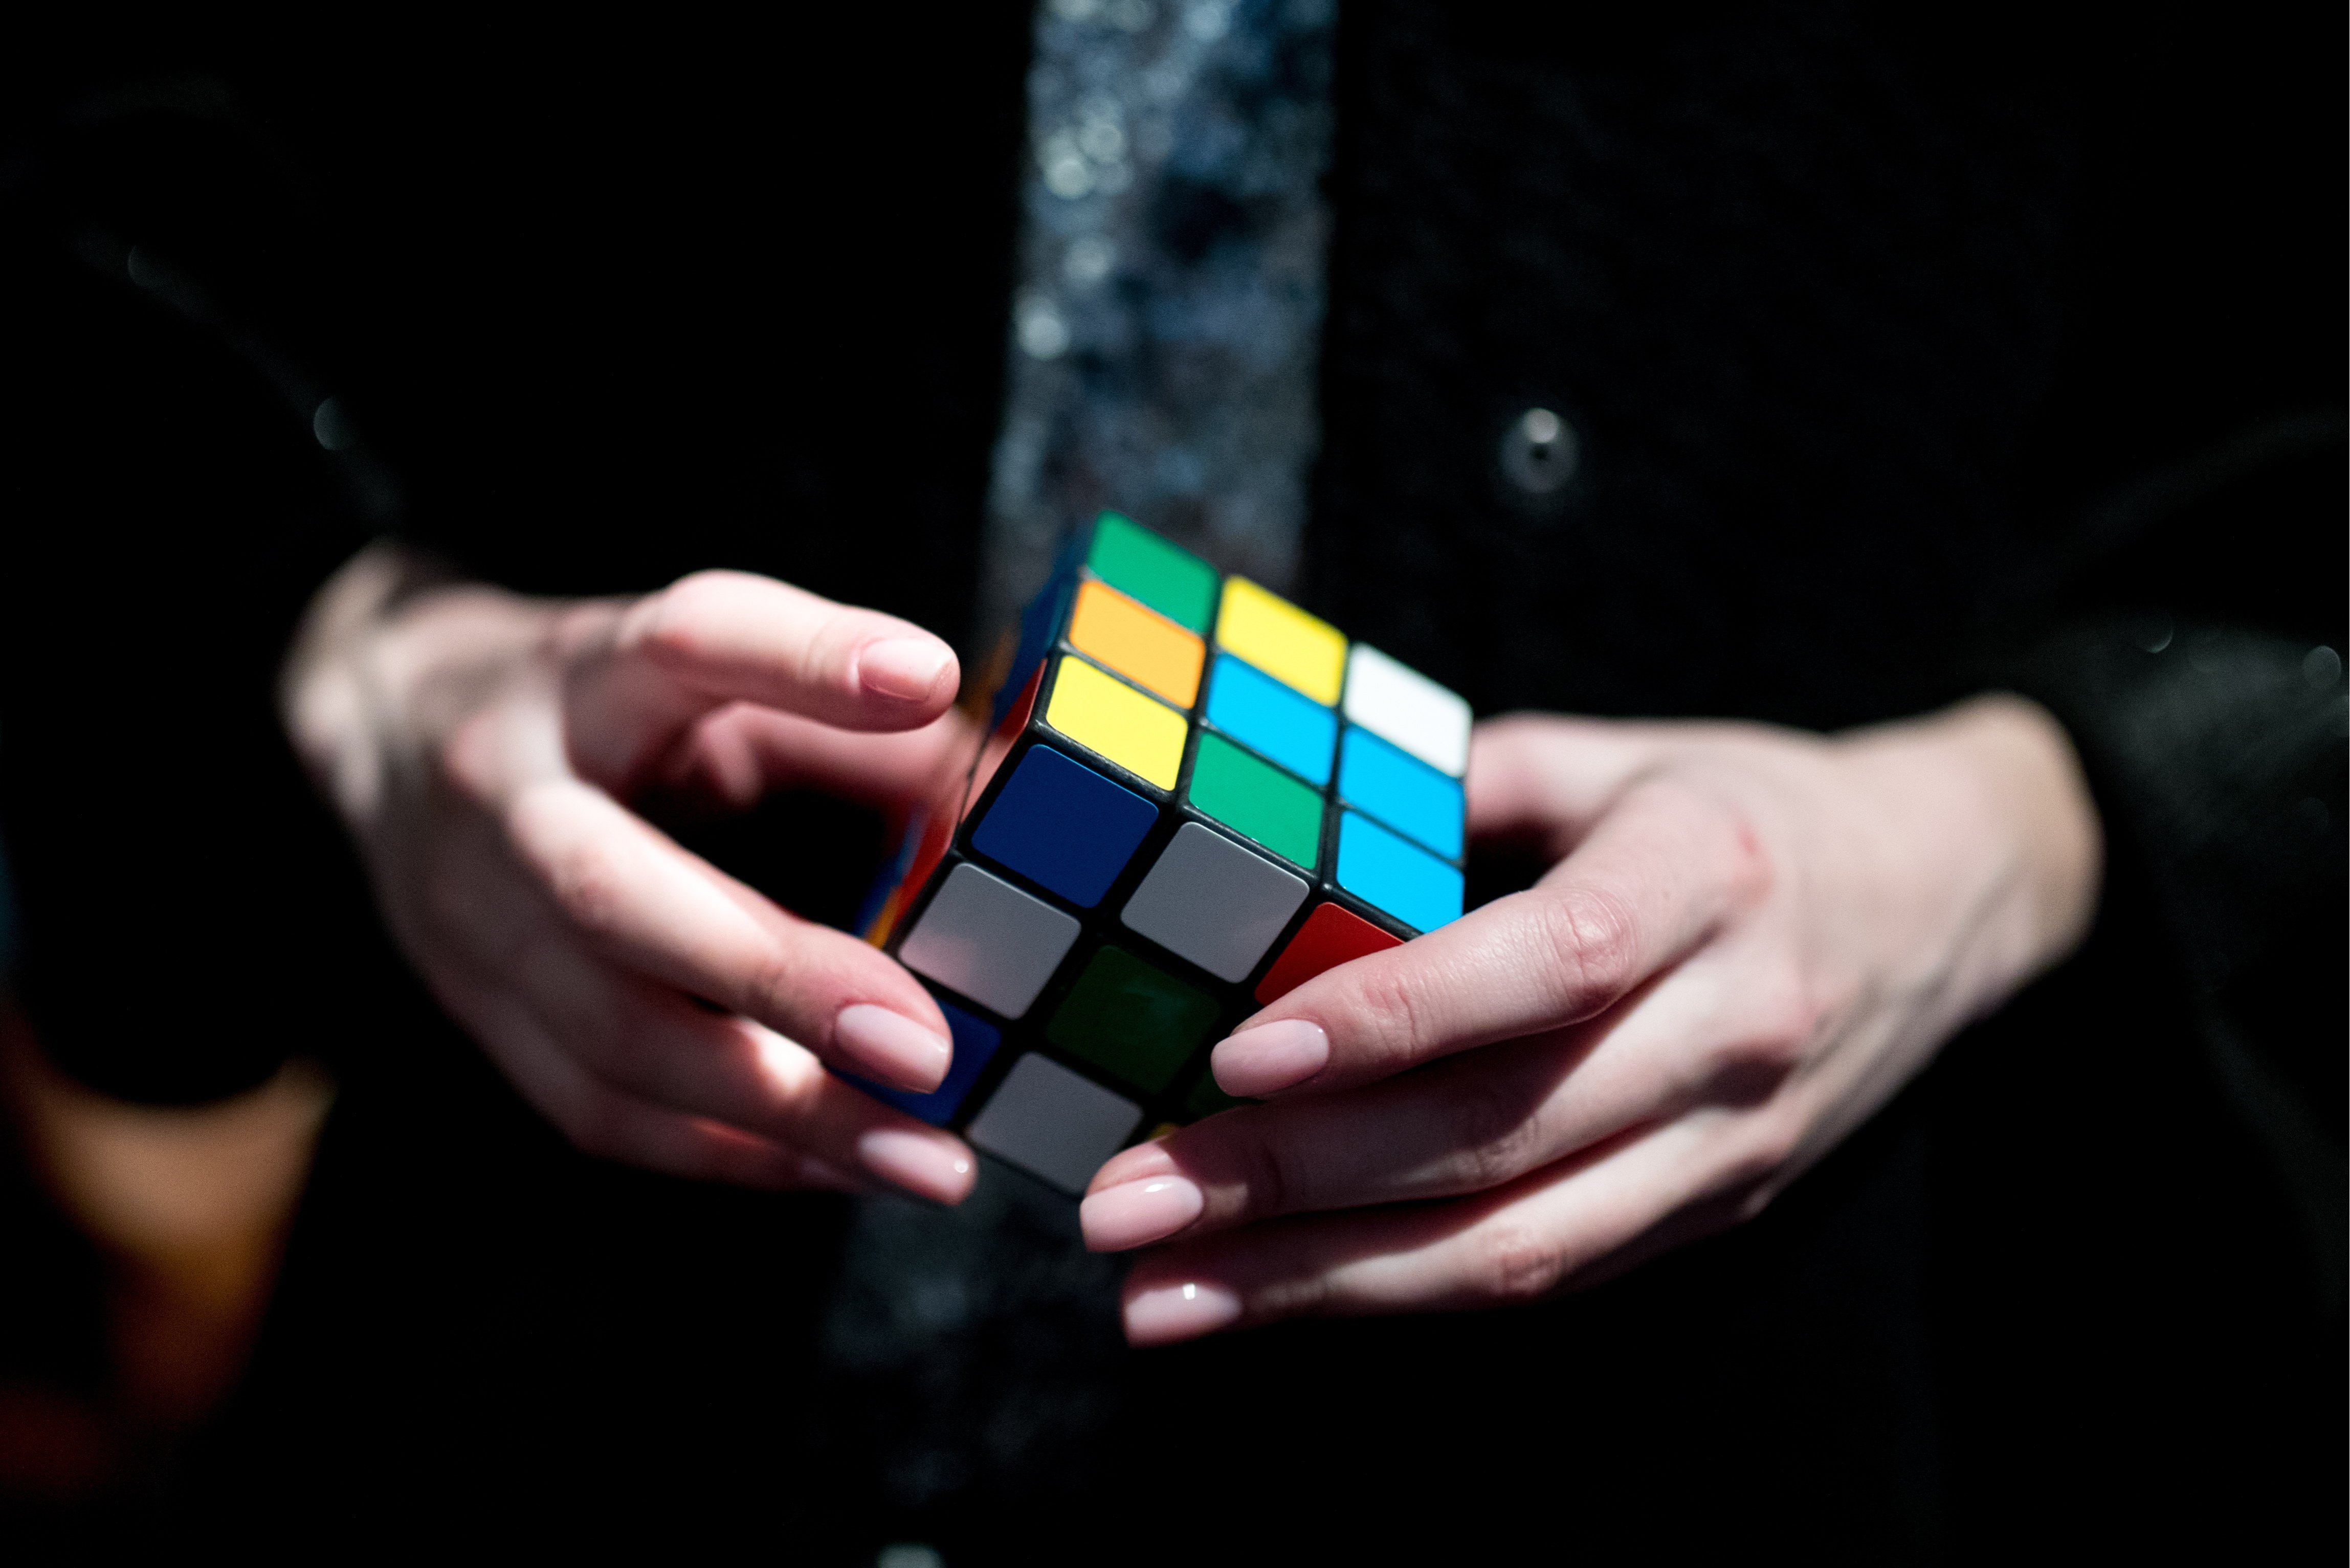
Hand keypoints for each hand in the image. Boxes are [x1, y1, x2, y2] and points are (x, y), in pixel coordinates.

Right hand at [281, 544, 980, 1201]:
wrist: (378, 724)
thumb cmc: (604, 706)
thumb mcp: (710, 674)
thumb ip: (854, 725)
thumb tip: (1019, 790)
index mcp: (581, 673)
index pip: (686, 644)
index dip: (803, 659)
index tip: (924, 673)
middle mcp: (504, 794)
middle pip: (613, 893)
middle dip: (777, 978)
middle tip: (928, 1049)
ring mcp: (471, 921)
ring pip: (608, 1040)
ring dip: (780, 1114)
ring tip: (929, 1158)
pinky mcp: (476, 1015)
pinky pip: (600, 1113)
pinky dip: (734, 1156)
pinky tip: (846, 1165)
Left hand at [1080, 696, 2100, 1341]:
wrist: (1950, 894)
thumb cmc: (1745, 807)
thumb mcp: (1621, 752)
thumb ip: (1464, 785)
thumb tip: (1283, 831)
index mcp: (1706, 876)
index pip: (1541, 967)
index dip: (1385, 1021)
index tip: (1232, 1058)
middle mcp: (1730, 1028)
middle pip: (1498, 1135)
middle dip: (1292, 1185)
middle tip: (1124, 1205)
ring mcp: (1732, 1142)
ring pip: (1515, 1247)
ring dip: (1319, 1285)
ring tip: (1158, 1297)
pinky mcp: (1715, 1210)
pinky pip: (1546, 1275)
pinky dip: (1398, 1295)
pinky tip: (1275, 1298)